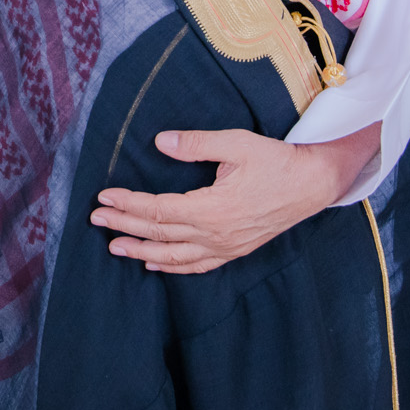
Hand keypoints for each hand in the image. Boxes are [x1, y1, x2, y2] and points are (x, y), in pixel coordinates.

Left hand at [89, 123, 378, 273]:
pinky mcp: (235, 250)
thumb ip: (196, 144)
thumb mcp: (236, 144)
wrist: (314, 185)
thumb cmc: (276, 161)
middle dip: (124, 226)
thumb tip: (160, 142)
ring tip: (115, 247)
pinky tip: (155, 265)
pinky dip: (173, 267)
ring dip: (141, 252)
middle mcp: (216, 234)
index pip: (158, 210)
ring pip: (175, 257)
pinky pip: (197, 265)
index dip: (128, 204)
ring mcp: (226, 246)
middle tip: (96, 220)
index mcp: (212, 208)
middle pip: (159, 234)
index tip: (104, 197)